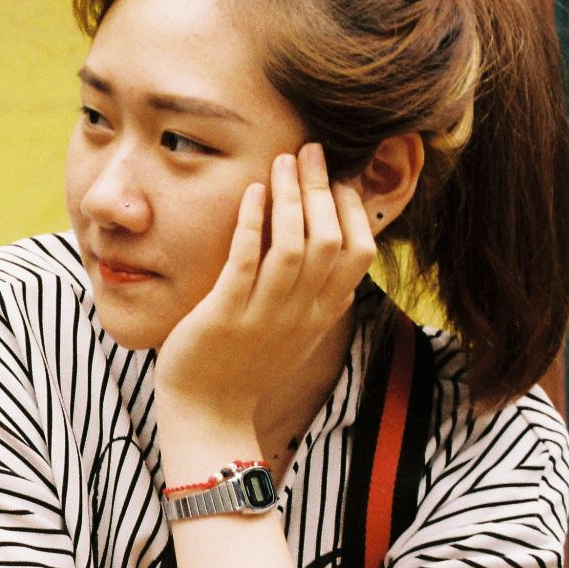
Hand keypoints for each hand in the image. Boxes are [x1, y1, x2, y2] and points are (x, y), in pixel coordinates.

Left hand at [153, 144, 375, 422]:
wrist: (208, 416)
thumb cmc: (246, 369)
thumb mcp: (297, 334)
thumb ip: (320, 300)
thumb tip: (342, 262)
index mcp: (322, 314)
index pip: (360, 253)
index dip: (352, 210)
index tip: (338, 178)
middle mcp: (301, 313)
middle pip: (330, 240)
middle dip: (323, 189)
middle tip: (312, 150)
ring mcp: (265, 314)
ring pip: (294, 246)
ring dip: (291, 197)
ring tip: (284, 160)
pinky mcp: (225, 315)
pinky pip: (245, 261)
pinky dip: (251, 222)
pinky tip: (250, 192)